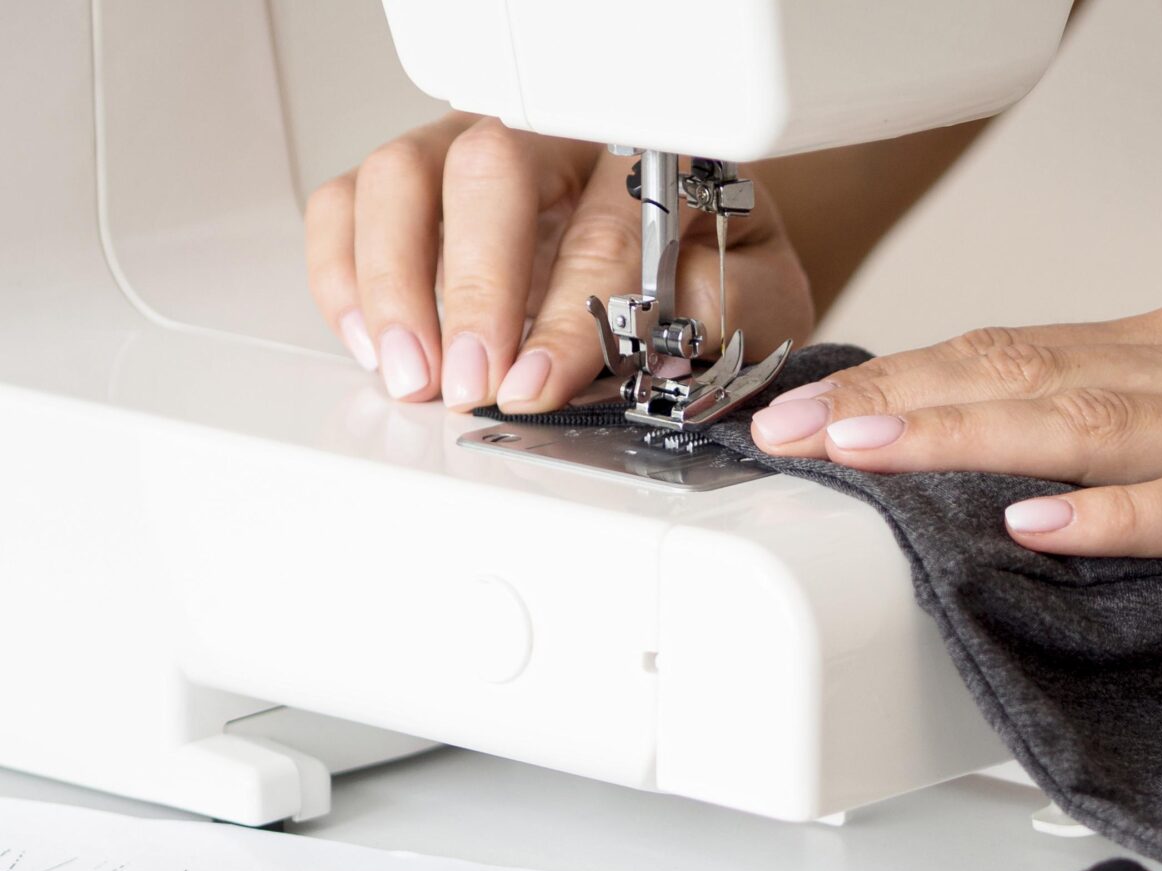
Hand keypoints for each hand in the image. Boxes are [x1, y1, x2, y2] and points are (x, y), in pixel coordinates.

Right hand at [304, 115, 815, 411]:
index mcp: (650, 156)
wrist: (696, 239)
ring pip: (404, 176)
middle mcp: (552, 139)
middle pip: (487, 172)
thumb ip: (732, 309)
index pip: (604, 227)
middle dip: (471, 290)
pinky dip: (344, 273)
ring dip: (393, 283)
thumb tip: (663, 339)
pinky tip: (373, 343)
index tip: (537, 382)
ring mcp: (471, 148)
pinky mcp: (416, 180)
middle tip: (469, 383)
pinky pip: (349, 201)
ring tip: (412, 376)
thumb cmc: (716, 266)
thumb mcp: (759, 292)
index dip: (567, 314)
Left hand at [744, 303, 1161, 665]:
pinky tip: (1037, 524)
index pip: (1020, 352)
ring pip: (1089, 421)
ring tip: (866, 454)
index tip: (812, 412)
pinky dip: (1110, 515)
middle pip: (1028, 371)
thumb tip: (1020, 489)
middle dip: (896, 400)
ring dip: (963, 435)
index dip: (905, 379)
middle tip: (793, 431)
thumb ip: (1140, 461)